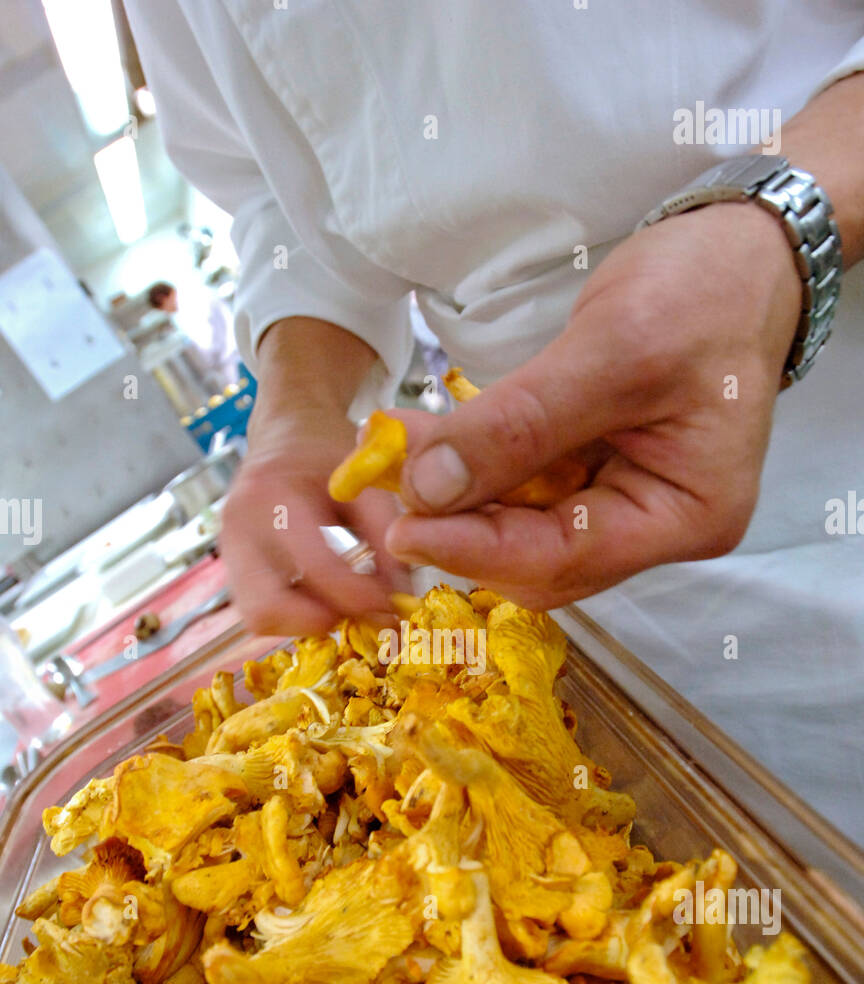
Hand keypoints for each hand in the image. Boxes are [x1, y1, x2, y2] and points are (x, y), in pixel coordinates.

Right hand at [221, 405, 406, 634]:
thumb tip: (400, 598)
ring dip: (306, 622)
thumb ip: (385, 536)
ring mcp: (227, 549)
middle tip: (360, 612)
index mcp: (273, 494)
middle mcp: (239, 526)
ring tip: (342, 601)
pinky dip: (294, 614)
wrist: (288, 428)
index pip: (315, 568)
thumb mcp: (365, 481)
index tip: (391, 606)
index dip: (358, 599)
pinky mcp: (231, 565)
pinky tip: (323, 595)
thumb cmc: (328, 452)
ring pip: (259, 617)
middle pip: (266, 610)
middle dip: (321, 621)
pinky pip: (259, 609)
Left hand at [385, 201, 801, 608]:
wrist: (742, 250)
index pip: (565, 556)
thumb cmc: (704, 291)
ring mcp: (626, 500)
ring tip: (395, 452)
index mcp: (686, 515)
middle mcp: (655, 525)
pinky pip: (524, 487)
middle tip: (388, 483)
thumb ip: (521, 424)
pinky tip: (428, 441)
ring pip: (522, 525)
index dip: (477, 548)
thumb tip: (429, 489)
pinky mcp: (597, 471)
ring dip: (457, 496)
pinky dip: (474, 467)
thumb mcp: (613, 349)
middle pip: (538, 556)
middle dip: (461, 524)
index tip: (402, 529)